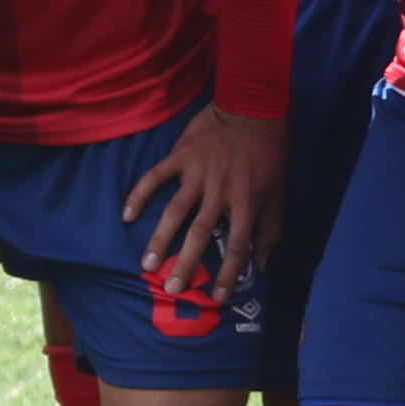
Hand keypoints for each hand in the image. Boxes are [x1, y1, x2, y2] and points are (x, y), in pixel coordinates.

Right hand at [126, 104, 280, 290]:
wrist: (251, 108)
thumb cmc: (268, 154)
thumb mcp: (278, 192)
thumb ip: (269, 228)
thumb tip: (262, 263)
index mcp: (246, 203)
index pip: (238, 246)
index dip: (229, 273)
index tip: (219, 297)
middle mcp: (220, 192)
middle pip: (201, 234)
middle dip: (186, 264)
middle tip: (172, 288)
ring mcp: (197, 174)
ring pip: (175, 211)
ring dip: (160, 238)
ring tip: (147, 263)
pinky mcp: (180, 156)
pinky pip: (155, 177)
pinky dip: (140, 194)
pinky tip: (126, 214)